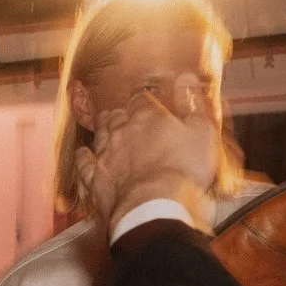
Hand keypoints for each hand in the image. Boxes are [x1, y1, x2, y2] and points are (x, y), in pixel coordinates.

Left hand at [72, 91, 220, 230]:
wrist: (154, 207)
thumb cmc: (183, 170)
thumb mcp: (202, 133)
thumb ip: (193, 104)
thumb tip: (186, 77)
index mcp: (148, 117)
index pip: (141, 100)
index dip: (144, 101)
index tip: (147, 103)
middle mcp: (122, 131)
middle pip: (117, 116)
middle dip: (120, 114)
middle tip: (123, 115)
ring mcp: (105, 154)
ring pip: (100, 135)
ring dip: (103, 130)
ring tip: (105, 127)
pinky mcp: (95, 178)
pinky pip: (84, 164)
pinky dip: (83, 158)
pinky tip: (83, 154)